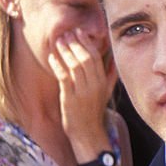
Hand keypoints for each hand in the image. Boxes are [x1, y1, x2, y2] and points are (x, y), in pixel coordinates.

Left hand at [48, 29, 117, 154]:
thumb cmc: (94, 111)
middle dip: (76, 44)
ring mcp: (82, 92)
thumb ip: (110, 76)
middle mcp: (94, 85)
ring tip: (58, 41)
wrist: (88, 133)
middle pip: (86, 59)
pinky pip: (64, 78)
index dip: (87, 43)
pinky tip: (51, 57)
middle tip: (67, 33)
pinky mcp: (70, 98)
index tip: (79, 32)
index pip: (97, 57)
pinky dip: (57, 65)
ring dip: (66, 51)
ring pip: (75, 66)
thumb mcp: (106, 92)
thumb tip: (113, 60)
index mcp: (103, 82)